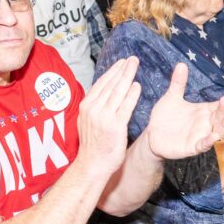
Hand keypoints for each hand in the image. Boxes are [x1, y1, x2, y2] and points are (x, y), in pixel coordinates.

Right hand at [76, 58, 141, 176]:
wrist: (92, 164)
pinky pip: (125, 107)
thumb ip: (95, 107)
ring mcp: (103, 117)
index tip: (121, 62)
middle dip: (121, 69)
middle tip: (131, 58)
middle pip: (109, 84)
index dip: (112, 72)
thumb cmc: (93, 145)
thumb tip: (104, 94)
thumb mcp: (87, 121)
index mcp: (86, 106)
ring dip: (127, 76)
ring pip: (117, 92)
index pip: (100, 84)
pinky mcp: (115, 126)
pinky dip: (131, 95)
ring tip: (135, 65)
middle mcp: (93, 109)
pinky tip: (137, 86)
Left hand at [146, 63, 223, 159]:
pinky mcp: (192, 147)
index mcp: (202, 111)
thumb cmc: (165, 116)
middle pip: (220, 117)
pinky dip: (208, 141)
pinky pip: (203, 145)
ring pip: (217, 131)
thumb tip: (182, 64)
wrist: (152, 134)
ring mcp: (200, 136)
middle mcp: (204, 123)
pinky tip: (213, 135)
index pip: (218, 106)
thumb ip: (178, 83)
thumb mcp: (171, 97)